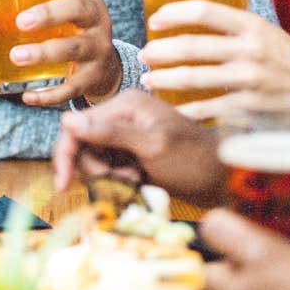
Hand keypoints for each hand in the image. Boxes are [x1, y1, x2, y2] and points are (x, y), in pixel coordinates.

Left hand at [8, 0, 120, 106]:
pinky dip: (49, 94)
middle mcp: (98, 20)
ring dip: (44, 52)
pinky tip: (28, 95)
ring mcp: (98, 49)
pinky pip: (72, 87)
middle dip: (49, 14)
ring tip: (15, 56)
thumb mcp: (58, 18)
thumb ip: (22, 13)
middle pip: (79, 10)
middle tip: (20, 21)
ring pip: (74, 48)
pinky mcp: (93, 78)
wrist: (105, 71)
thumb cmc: (70, 33)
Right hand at [51, 90, 221, 203]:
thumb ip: (110, 133)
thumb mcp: (152, 146)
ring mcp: (129, 137)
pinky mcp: (134, 155)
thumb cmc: (194, 160)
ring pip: (94, 161)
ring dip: (107, 178)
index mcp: (125, 105)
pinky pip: (109, 170)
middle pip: (82, 146)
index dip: (66, 154)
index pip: (76, 126)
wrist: (226, 181)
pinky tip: (138, 184)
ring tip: (134, 182)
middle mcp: (123, 117)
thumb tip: (67, 121)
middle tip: (120, 181)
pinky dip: (117, 182)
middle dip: (93, 169)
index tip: (63, 184)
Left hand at [140, 1, 289, 136]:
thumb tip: (195, 27)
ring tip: (150, 81)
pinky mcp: (248, 111)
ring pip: (190, 79)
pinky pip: (205, 110)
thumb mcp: (273, 37)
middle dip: (158, 52)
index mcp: (255, 26)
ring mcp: (249, 83)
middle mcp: (251, 51)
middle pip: (188, 46)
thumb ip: (238, 32)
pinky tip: (172, 109)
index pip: (203, 11)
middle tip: (145, 55)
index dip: (172, 14)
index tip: (155, 20)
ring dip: (163, 80)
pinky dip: (184, 110)